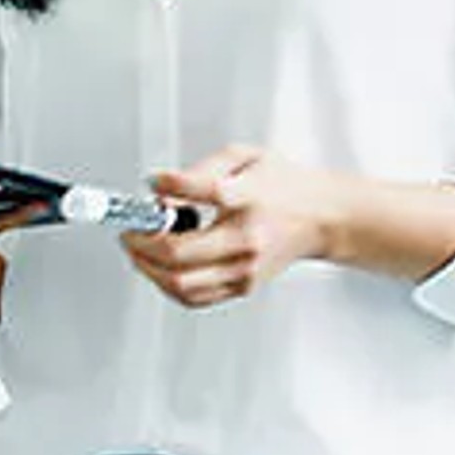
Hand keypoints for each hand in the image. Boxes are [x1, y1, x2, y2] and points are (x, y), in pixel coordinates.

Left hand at [124, 143, 340, 309]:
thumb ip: (202, 171)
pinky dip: (166, 284)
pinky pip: (192, 297)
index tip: (153, 183)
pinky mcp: (243, 287)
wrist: (323, 219)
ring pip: (179, 283)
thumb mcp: (247, 158)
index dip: (169, 186)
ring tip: (141, 249)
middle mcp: (247, 240)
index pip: (204, 192)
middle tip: (130, 229)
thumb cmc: (286, 188)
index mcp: (250, 199)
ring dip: (147, 267)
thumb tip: (162, 190)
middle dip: (140, 241)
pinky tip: (161, 268)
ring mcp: (245, 269)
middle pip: (177, 253)